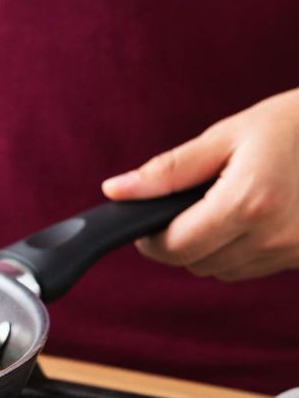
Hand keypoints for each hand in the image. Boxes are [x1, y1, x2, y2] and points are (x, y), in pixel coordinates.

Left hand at [102, 87, 298, 280]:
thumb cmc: (294, 125)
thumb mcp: (226, 136)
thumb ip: (168, 170)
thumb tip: (116, 191)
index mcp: (247, 203)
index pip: (176, 246)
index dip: (150, 239)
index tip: (143, 223)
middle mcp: (273, 236)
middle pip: (196, 264)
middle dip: (177, 242)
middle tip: (180, 208)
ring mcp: (294, 251)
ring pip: (222, 271)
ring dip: (208, 249)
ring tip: (219, 206)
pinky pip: (254, 268)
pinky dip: (238, 251)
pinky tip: (248, 218)